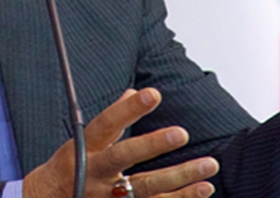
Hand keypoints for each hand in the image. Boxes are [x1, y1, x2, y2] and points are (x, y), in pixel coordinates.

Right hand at [23, 88, 218, 197]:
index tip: (153, 94)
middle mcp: (95, 173)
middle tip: (181, 133)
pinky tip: (203, 188)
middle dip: (152, 145)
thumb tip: (133, 92)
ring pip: (146, 188)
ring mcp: (107, 197)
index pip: (106, 124)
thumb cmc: (70, 167)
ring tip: (209, 165)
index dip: (129, 110)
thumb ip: (112, 120)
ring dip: (180, 177)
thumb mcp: (82, 140)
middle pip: (124, 157)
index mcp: (84, 148)